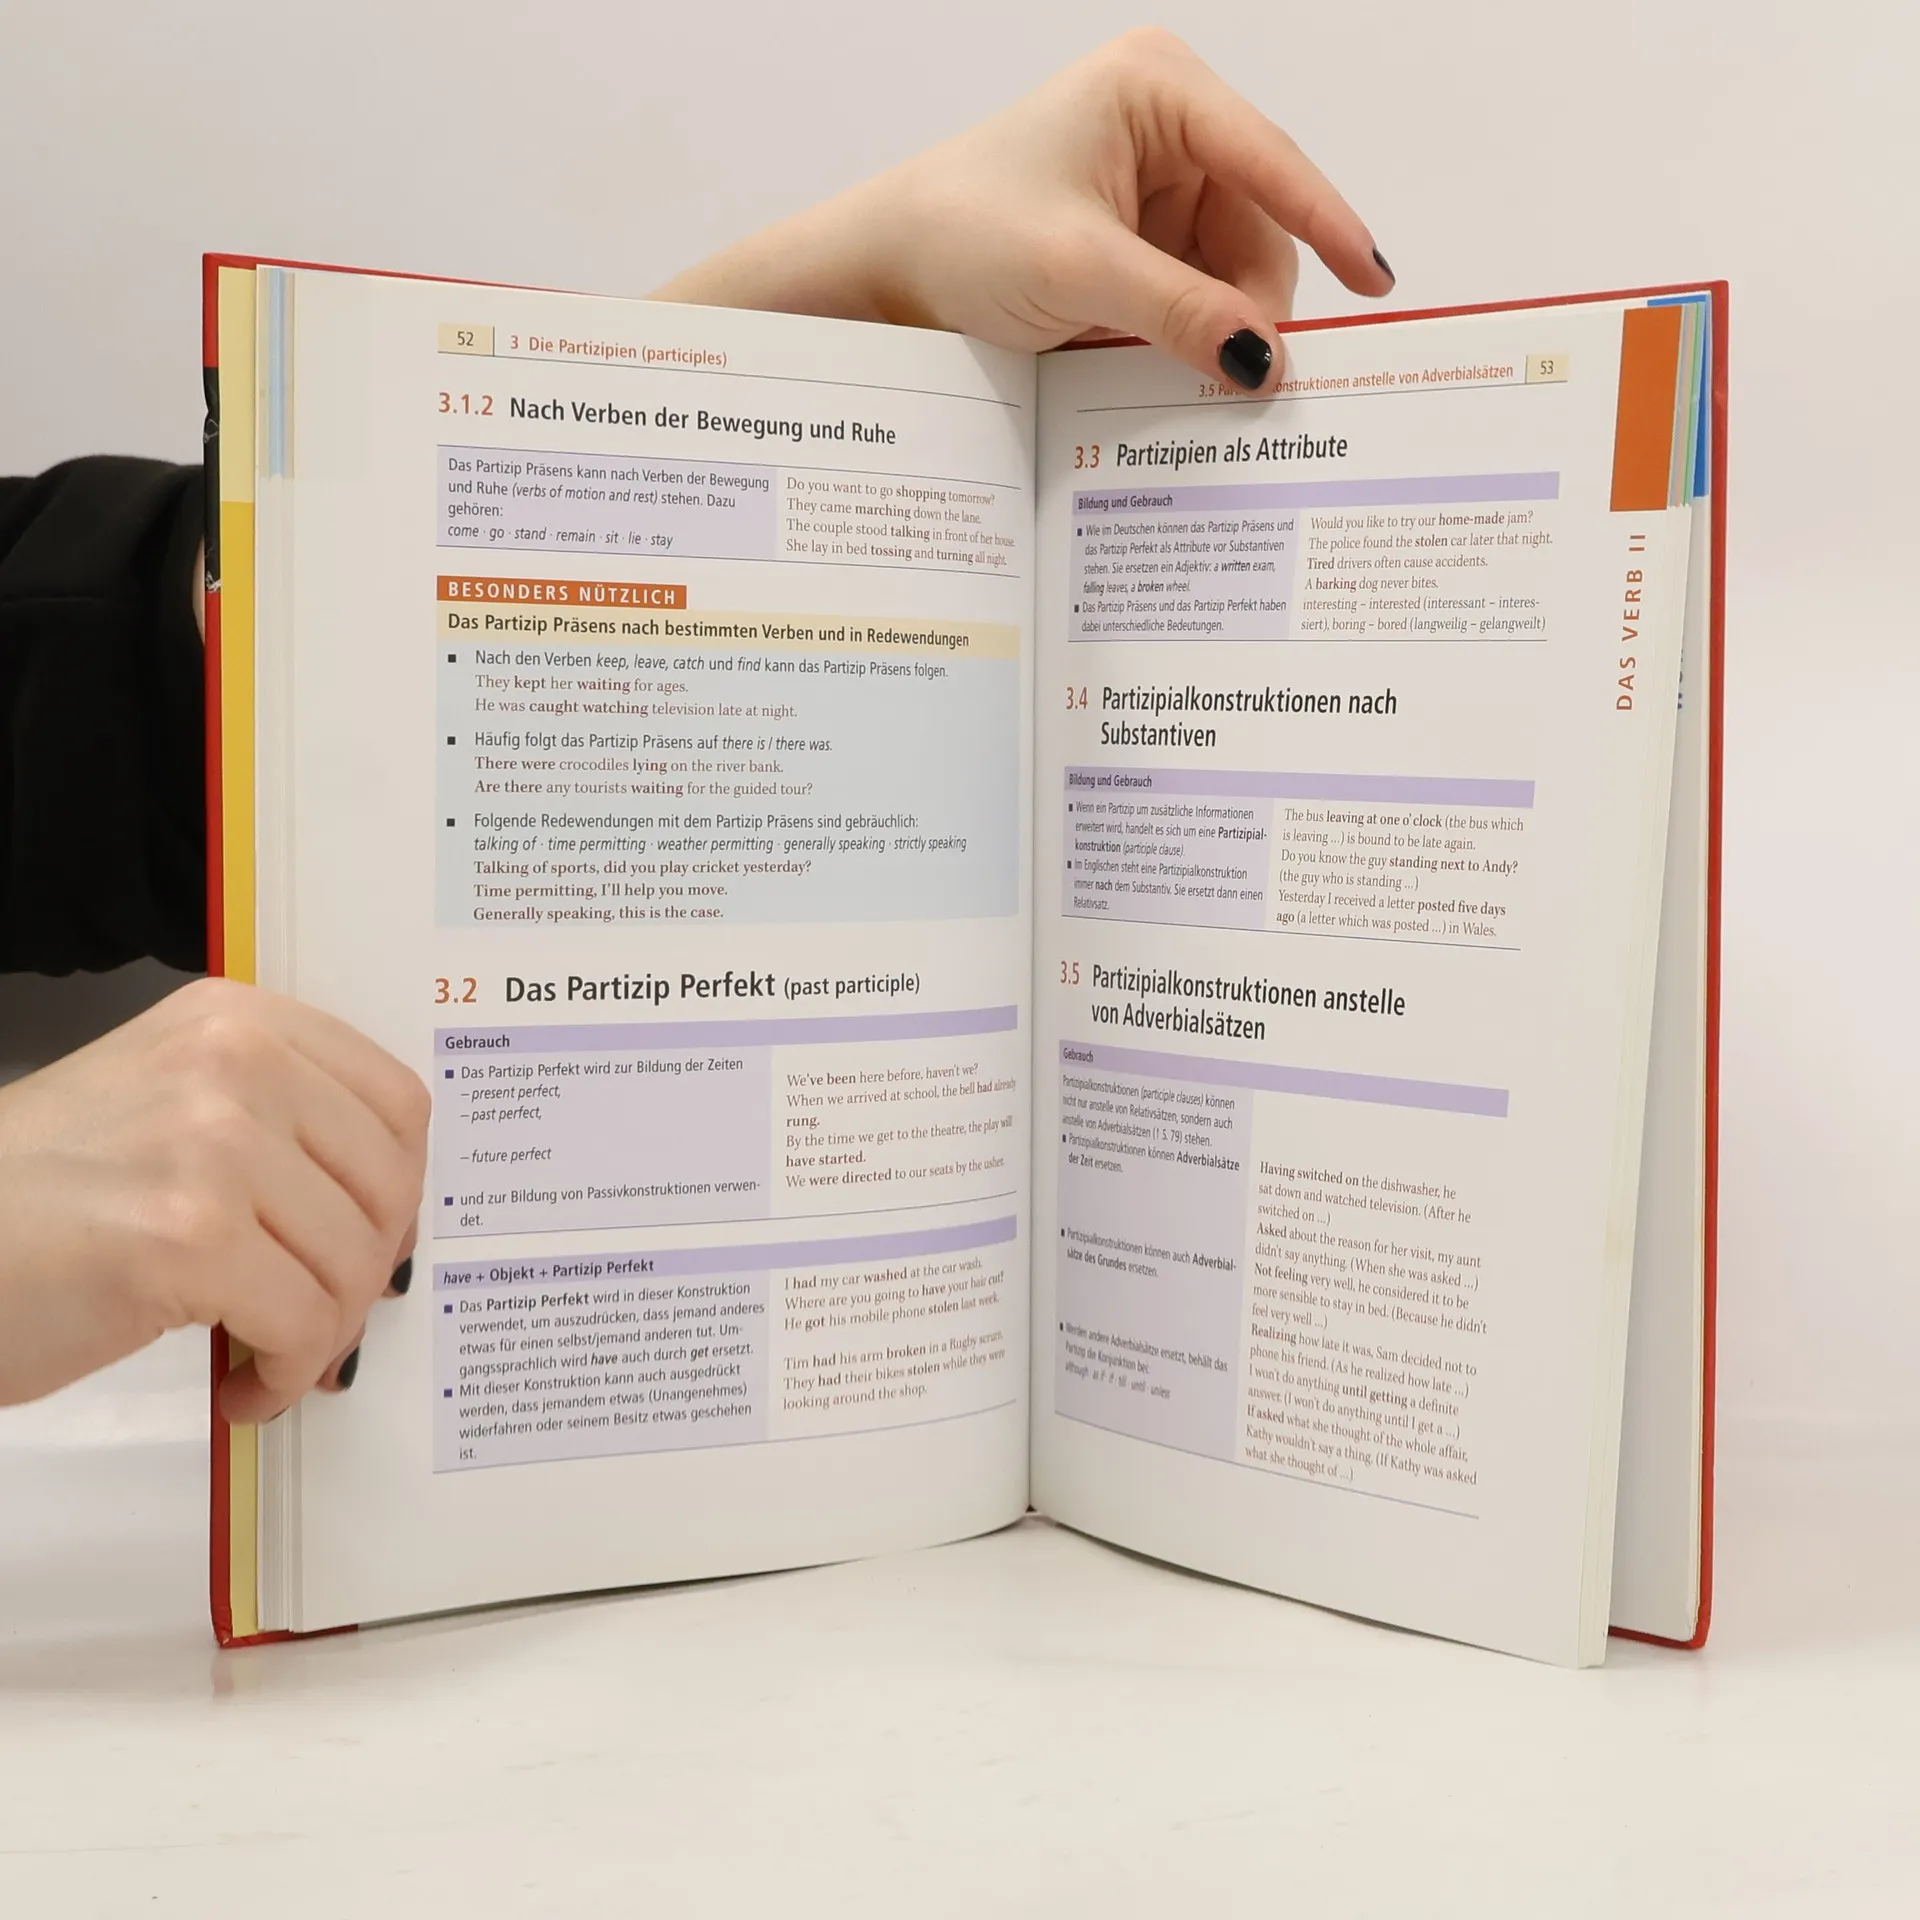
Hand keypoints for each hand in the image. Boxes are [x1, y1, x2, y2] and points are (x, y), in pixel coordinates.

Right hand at [0, 978, 428, 1420]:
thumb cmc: (31, 1197)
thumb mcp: (165, 1105)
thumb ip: (277, 1125)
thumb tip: (391, 1211)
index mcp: (238, 1021)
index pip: (399, 1105)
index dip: (397, 1191)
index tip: (367, 1240)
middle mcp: (235, 1064)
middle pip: (389, 1189)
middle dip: (366, 1274)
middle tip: (316, 1318)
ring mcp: (214, 1144)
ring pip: (355, 1264)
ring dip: (321, 1335)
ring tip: (264, 1356)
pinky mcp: (187, 1237)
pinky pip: (305, 1325)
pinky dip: (283, 1376)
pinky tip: (241, 1388)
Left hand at [653, 27, 1391, 392]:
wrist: (881, 275)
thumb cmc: (959, 233)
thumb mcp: (1078, 273)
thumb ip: (1179, 314)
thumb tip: (1264, 361)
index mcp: (1159, 90)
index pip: (1272, 160)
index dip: (1329, 225)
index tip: (1376, 284)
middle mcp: (1167, 129)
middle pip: (1258, 231)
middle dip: (1245, 306)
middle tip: (1226, 378)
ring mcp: (1153, 189)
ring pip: (1230, 277)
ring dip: (1209, 332)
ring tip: (1155, 367)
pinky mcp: (1138, 246)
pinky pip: (1194, 300)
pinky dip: (1184, 340)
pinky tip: (1154, 366)